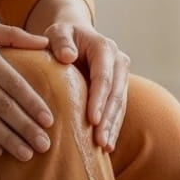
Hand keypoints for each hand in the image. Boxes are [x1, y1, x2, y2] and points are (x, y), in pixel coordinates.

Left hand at [41, 23, 130, 151]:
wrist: (76, 36)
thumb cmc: (63, 36)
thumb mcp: (57, 32)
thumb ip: (61, 41)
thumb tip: (67, 56)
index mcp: (104, 47)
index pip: (103, 77)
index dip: (99, 99)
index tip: (92, 119)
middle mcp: (118, 61)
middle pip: (115, 94)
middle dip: (108, 119)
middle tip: (100, 141)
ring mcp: (121, 76)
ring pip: (120, 105)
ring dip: (112, 126)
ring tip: (105, 147)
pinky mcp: (119, 89)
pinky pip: (118, 110)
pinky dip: (113, 127)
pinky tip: (108, 146)